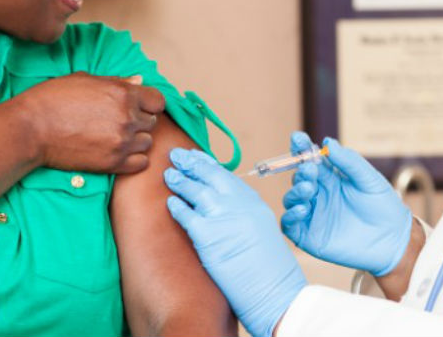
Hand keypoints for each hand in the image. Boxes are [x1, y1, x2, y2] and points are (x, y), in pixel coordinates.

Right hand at [15, 73, 163, 173]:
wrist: (30, 129)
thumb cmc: (53, 99)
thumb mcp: (85, 80)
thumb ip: (117, 82)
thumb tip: (139, 81)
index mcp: (123, 94)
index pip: (158, 101)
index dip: (149, 103)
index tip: (138, 107)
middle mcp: (127, 117)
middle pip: (152, 122)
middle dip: (139, 120)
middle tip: (117, 121)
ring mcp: (121, 142)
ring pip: (147, 142)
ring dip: (136, 140)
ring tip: (115, 137)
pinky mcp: (112, 163)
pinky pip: (141, 163)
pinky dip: (133, 159)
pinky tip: (117, 152)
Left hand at [165, 149, 305, 336]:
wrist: (274, 288)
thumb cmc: (269, 267)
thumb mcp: (261, 229)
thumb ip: (243, 213)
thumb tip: (223, 207)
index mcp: (253, 201)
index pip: (226, 175)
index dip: (208, 164)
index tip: (197, 156)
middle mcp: (239, 203)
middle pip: (210, 175)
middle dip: (192, 163)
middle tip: (177, 155)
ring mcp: (223, 216)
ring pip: (195, 190)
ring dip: (180, 180)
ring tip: (169, 174)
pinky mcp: (207, 234)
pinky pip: (186, 215)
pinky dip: (176, 207)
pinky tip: (170, 202)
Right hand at [280, 133, 411, 276]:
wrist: (393, 240)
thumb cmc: (384, 207)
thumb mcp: (368, 179)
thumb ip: (349, 161)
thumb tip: (328, 142)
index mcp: (331, 179)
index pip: (310, 160)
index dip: (301, 148)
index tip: (298, 138)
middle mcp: (319, 195)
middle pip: (299, 178)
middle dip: (301, 171)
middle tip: (309, 169)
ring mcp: (313, 215)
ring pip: (291, 199)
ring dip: (295, 191)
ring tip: (309, 188)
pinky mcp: (309, 236)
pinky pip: (289, 225)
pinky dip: (290, 215)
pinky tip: (304, 208)